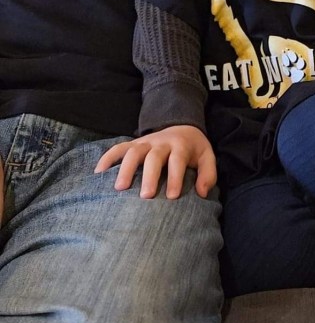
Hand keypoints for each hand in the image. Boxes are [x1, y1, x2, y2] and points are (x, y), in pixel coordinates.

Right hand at [94, 125, 216, 199]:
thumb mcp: (206, 156)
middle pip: (154, 156)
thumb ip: (208, 173)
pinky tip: (98, 173)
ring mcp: (145, 142)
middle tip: (146, 196)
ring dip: (126, 168)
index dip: (175, 177)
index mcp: (180, 145)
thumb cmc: (192, 149)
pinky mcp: (133, 144)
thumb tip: (202, 193)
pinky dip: (107, 158)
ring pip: (133, 151)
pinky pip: (118, 148)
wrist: (180, 126)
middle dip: (149, 175)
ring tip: (119, 189)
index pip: (177, 160)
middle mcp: (161, 143)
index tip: (172, 196)